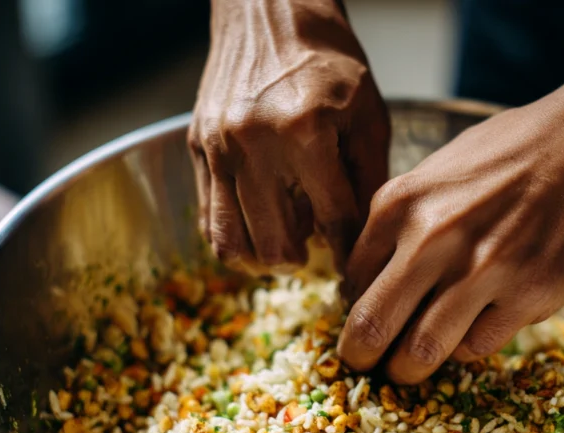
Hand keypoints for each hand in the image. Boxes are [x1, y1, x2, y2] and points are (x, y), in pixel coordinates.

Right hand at [188, 0, 388, 273]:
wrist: (269, 11)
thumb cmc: (329, 63)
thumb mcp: (368, 115)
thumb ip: (369, 180)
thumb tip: (366, 241)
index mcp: (306, 132)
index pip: (335, 222)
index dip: (350, 257)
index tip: (355, 274)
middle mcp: (254, 144)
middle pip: (276, 247)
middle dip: (302, 262)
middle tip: (315, 254)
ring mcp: (217, 148)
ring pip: (232, 244)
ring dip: (262, 259)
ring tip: (284, 248)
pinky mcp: (195, 148)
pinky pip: (207, 219)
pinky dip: (234, 237)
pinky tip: (258, 226)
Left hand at [337, 83, 563, 383]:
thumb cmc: (514, 153)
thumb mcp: (438, 171)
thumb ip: (402, 220)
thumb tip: (368, 278)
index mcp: (401, 204)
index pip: (352, 281)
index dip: (353, 310)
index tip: (363, 323)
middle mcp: (433, 239)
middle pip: (372, 327)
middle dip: (361, 356)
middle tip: (365, 366)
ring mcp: (482, 271)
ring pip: (421, 351)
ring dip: (410, 369)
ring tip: (410, 368)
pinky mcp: (527, 296)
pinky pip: (477, 347)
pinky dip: (470, 345)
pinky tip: (478, 324)